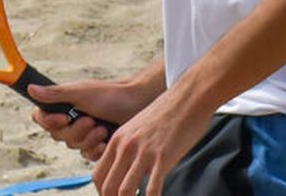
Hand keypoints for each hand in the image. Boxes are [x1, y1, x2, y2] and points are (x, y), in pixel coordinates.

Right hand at [27, 78, 153, 161]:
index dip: (49, 121)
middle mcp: (70, 120)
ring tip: (102, 128)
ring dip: (88, 139)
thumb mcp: (80, 92)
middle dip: (75, 130)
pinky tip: (105, 140)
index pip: (41, 118)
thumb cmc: (110, 94)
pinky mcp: (97, 146)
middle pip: (58, 136)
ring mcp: (84, 134)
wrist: (137, 105)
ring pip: (73, 146)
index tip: (65, 117)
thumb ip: (55, 94)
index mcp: (62, 105)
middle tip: (91, 120)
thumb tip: (30, 88)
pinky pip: (88, 155)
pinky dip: (96, 149)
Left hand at [86, 88, 212, 195]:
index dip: (102, 193)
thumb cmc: (166, 115)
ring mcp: (143, 153)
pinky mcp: (163, 158)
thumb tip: (125, 168)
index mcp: (118, 140)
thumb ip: (128, 147)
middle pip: (108, 186)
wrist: (187, 99)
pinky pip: (152, 189)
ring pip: (125, 191)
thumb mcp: (137, 128)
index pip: (98, 175)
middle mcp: (126, 147)